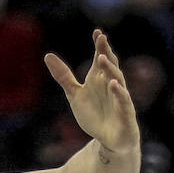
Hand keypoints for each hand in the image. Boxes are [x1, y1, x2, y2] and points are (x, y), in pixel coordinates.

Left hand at [44, 30, 138, 155]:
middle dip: (106, 52)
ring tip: (101, 58)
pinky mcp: (126, 113)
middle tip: (101, 38)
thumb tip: (47, 55)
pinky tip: (112, 84)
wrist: (108, 140)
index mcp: (99, 78)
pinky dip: (119, 92)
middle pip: (110, 64)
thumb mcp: (74, 95)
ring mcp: (120, 97)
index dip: (99, 45)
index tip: (96, 32)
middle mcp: (111, 84)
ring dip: (110, 68)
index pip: (100, 57)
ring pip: (117, 79)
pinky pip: (123, 100)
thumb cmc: (94, 116)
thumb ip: (63, 76)